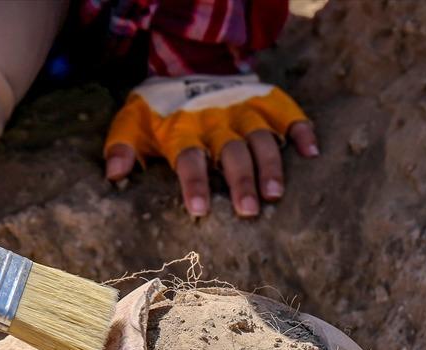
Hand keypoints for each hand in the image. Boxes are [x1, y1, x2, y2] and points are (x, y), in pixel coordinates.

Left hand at [103, 75, 317, 217]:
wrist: (189, 61)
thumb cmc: (161, 108)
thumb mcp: (132, 122)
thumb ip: (122, 147)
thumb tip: (114, 174)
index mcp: (183, 129)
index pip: (189, 158)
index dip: (195, 183)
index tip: (200, 210)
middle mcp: (216, 120)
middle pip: (231, 151)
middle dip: (240, 180)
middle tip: (249, 211)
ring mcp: (244, 109)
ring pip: (261, 137)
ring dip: (270, 164)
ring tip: (275, 194)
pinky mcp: (266, 101)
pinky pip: (289, 113)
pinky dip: (301, 129)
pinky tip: (311, 152)